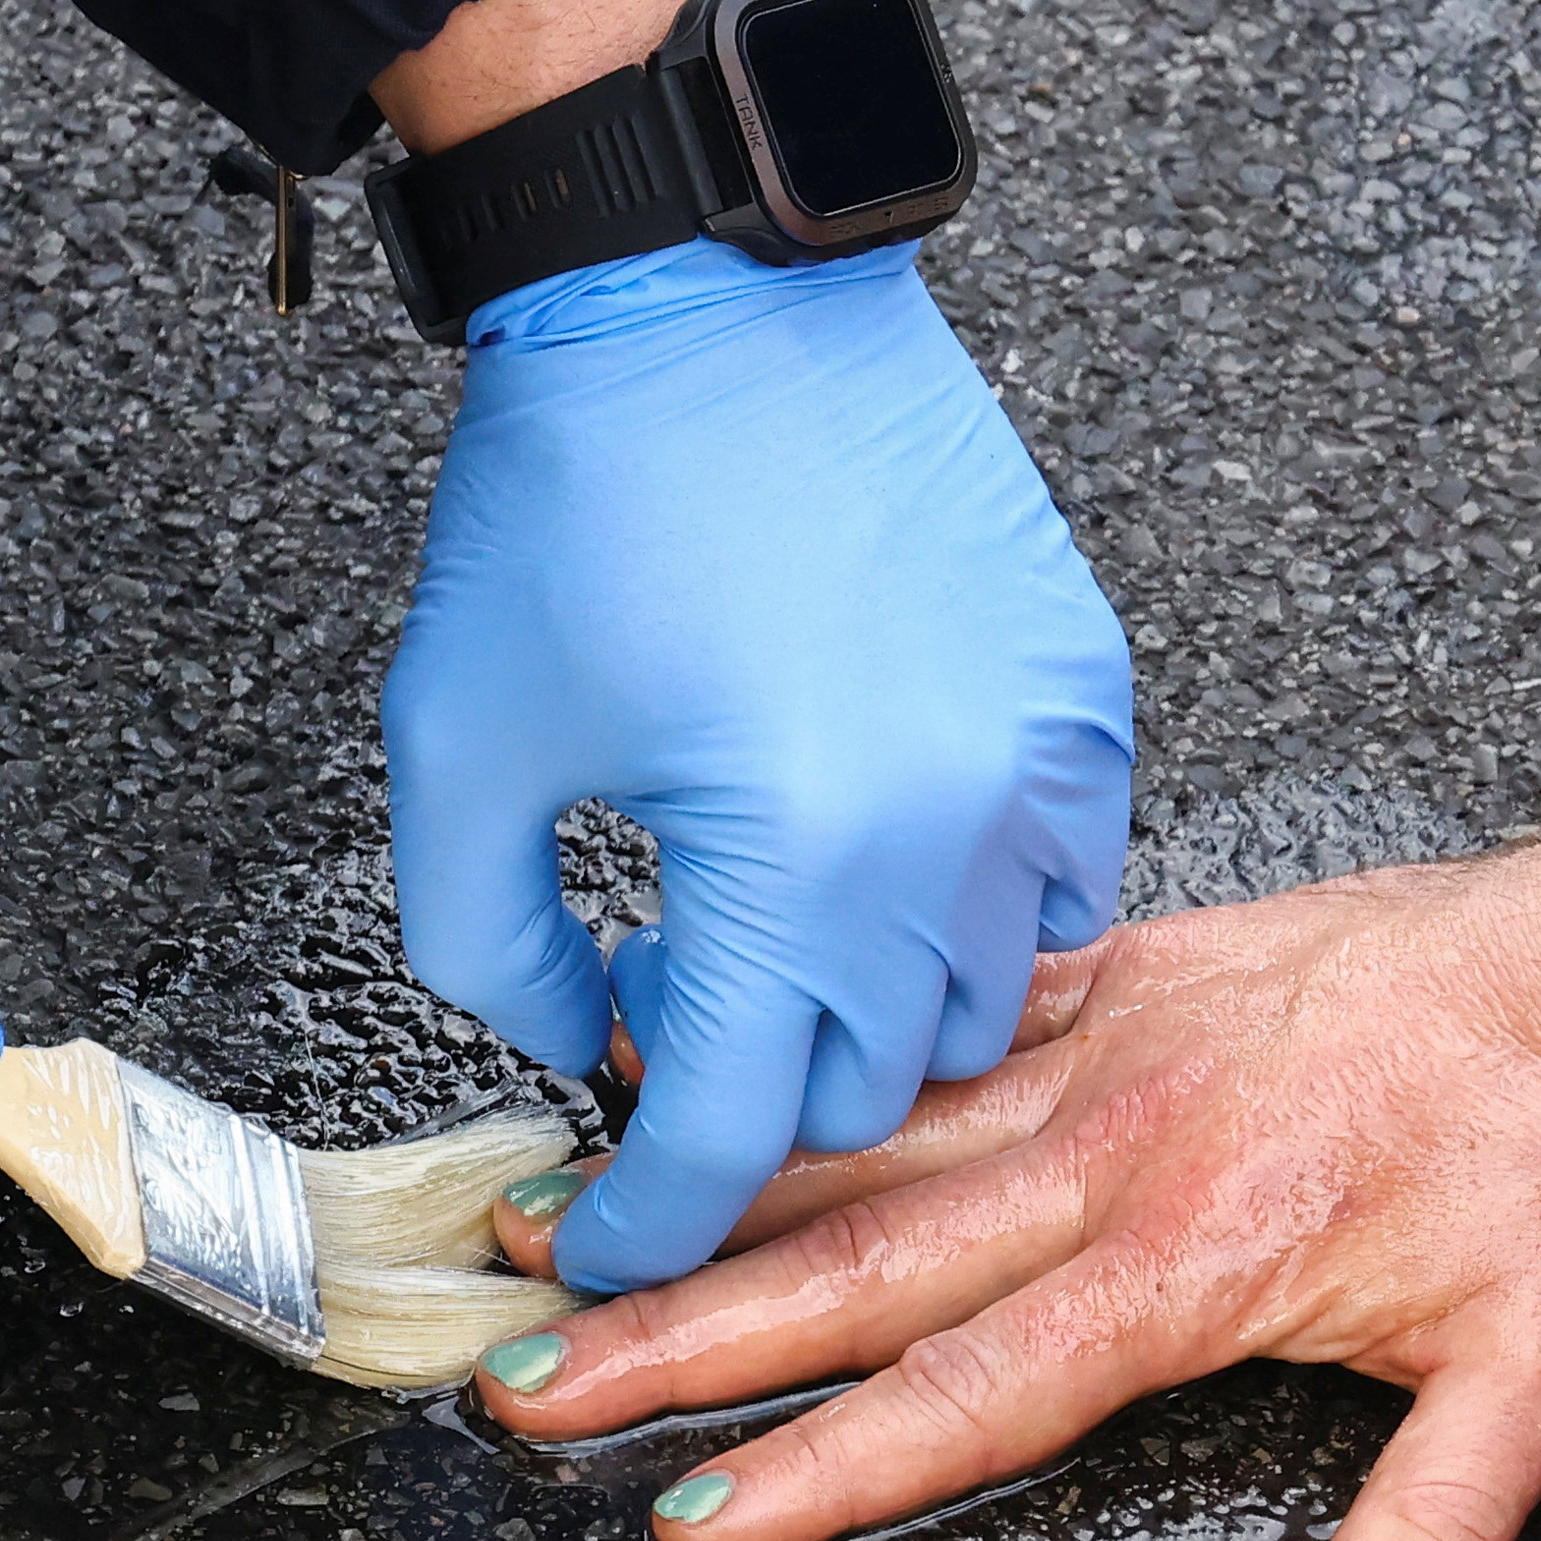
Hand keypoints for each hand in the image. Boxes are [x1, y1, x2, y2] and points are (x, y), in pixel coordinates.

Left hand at [387, 234, 1132, 1291]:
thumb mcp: (460, 755)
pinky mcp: (1080, 695)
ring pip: (977, 1010)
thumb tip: (574, 1049)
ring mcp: (1034, 763)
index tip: (601, 1248)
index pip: (728, 1137)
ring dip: (861, 1018)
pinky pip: (1061, 889)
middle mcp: (940, 832)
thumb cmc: (581, 494)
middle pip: (865, 1096)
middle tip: (656, 1009)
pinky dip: (969, 919)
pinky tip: (865, 856)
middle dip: (747, 1101)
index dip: (648, 1225)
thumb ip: (494, 954)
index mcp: (783, 860)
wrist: (705, 292)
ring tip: (755, 924)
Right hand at [469, 611, 1540, 1540]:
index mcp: (1195, 1265)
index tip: (688, 1518)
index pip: (973, 1393)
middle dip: (673, 1334)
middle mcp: (1115, 1155)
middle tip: (519, 1379)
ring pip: (860, 1132)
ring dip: (695, 1184)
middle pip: (856, 1264)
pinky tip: (694, 1031)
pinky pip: (937, 1011)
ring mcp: (1105, 1051)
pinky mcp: (1126, 972)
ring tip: (540, 1218)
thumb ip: (1442, 1520)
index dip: (828, 1466)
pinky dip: (813, 1033)